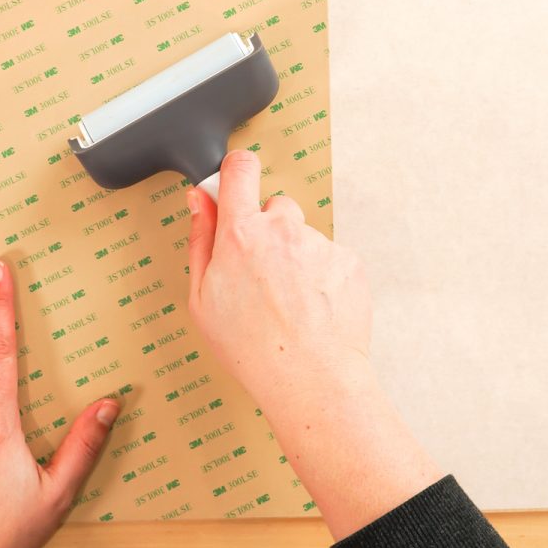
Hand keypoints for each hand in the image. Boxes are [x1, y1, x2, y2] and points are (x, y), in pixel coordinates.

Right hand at [186, 148, 372, 410]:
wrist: (310, 379)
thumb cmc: (252, 349)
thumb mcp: (202, 299)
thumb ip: (200, 240)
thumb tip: (199, 201)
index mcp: (241, 234)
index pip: (240, 168)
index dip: (236, 171)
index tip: (235, 181)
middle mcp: (283, 229)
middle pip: (274, 208)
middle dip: (268, 232)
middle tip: (263, 277)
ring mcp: (319, 243)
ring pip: (304, 237)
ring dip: (297, 258)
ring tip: (290, 303)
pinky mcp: (348, 260)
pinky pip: (331, 257)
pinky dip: (323, 277)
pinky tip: (313, 308)